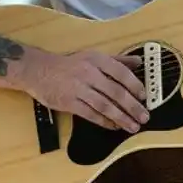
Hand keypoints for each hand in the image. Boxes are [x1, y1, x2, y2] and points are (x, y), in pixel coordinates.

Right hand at [22, 51, 148, 132]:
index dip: (135, 86)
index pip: (121, 73)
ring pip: (105, 105)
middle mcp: (89, 73)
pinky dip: (104, 121)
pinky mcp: (69, 103)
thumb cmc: (70, 64)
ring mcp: (78, 89)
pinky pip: (90, 114)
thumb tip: (139, 61)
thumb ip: (118, 60)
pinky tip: (114, 126)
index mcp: (97, 60)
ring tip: (133, 126)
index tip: (144, 97)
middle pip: (115, 92)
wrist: (38, 70)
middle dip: (132, 107)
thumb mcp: (94, 56)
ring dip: (121, 118)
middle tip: (144, 117)